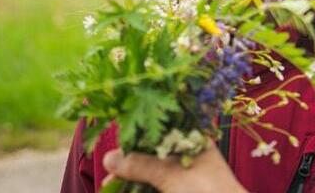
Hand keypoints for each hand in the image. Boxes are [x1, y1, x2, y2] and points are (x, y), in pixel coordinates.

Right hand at [102, 144, 246, 192]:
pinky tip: (125, 190)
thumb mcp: (170, 174)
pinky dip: (140, 188)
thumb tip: (109, 157)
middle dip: (130, 162)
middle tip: (108, 173)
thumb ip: (140, 164)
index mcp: (195, 140)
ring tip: (109, 186)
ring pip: (152, 174)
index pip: (163, 128)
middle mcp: (190, 155)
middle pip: (154, 153)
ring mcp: (186, 177)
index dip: (138, 134)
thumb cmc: (206, 190)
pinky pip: (155, 187)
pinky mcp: (180, 191)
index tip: (117, 143)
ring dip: (132, 179)